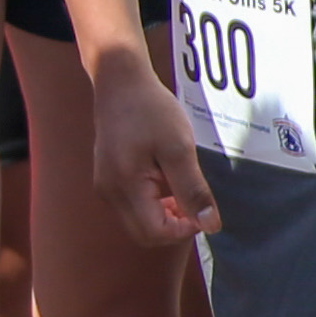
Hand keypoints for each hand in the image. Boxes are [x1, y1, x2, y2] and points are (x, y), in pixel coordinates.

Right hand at [86, 43, 219, 246]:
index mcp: (125, 186)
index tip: (202, 206)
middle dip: (174, 226)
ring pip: (138, 222)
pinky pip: (132, 207)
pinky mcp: (107, 178)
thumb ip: (193, 189)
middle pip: (144, 234)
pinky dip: (153, 204)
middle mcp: (109, 192)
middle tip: (193, 200)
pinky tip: (165, 180)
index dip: (184, 229)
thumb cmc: (151, 111)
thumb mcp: (179, 148)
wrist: (120, 82)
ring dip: (164, 215)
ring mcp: (105, 186)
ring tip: (180, 186)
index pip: (156, 232)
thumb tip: (210, 226)